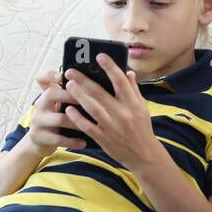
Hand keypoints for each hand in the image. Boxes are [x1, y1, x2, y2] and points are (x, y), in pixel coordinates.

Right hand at [21, 69, 83, 156]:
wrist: (40, 142)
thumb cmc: (57, 120)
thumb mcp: (61, 105)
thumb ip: (72, 95)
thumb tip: (97, 85)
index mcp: (46, 94)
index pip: (42, 78)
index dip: (49, 74)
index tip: (61, 75)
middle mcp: (39, 104)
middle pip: (51, 94)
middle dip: (71, 96)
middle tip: (88, 100)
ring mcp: (37, 120)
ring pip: (58, 119)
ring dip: (77, 122)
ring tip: (91, 125)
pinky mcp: (37, 136)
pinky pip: (57, 138)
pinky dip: (72, 141)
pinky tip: (83, 142)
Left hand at [61, 54, 157, 170]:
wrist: (143, 155)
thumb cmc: (142, 129)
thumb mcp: (143, 108)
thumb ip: (134, 90)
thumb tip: (129, 72)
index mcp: (133, 104)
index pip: (121, 81)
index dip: (110, 67)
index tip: (100, 57)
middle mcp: (123, 114)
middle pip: (101, 93)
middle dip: (84, 80)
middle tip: (70, 70)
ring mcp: (112, 127)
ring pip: (93, 108)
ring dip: (79, 95)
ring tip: (68, 85)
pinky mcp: (104, 138)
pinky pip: (88, 127)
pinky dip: (78, 118)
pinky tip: (69, 109)